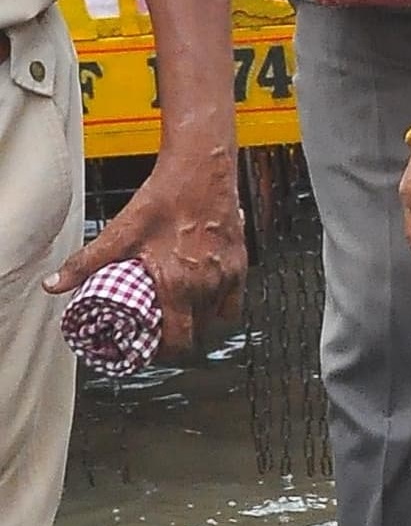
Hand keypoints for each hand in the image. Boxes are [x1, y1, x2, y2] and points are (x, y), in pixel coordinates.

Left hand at [44, 144, 244, 353]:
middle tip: (163, 335)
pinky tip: (205, 295)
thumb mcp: (120, 233)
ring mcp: (227, 275)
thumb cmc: (164, 199)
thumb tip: (55, 283)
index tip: (151, 349)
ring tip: (183, 318)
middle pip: (199, 334)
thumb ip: (86, 262)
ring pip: (219, 319)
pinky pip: (234, 298)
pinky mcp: (240, 262)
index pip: (178, 340)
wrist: (199, 172)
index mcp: (178, 284)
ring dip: (201, 324)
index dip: (164, 353)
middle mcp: (207, 285)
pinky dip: (221, 304)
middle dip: (181, 340)